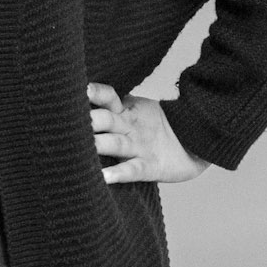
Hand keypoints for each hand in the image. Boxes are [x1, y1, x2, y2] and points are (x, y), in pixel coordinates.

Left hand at [87, 83, 208, 184]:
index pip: (108, 97)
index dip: (95, 93)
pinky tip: (103, 178)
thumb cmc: (157, 128)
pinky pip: (132, 170)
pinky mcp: (150, 167)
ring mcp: (140, 147)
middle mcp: (130, 126)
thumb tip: (79, 102)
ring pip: (115, 144)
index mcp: (126, 110)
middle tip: (68, 120)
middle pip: (107, 119)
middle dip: (90, 119)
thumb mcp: (137, 111)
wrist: (198, 140)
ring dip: (99, 144)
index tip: (80, 89)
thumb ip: (112, 108)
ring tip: (83, 147)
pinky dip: (118, 173)